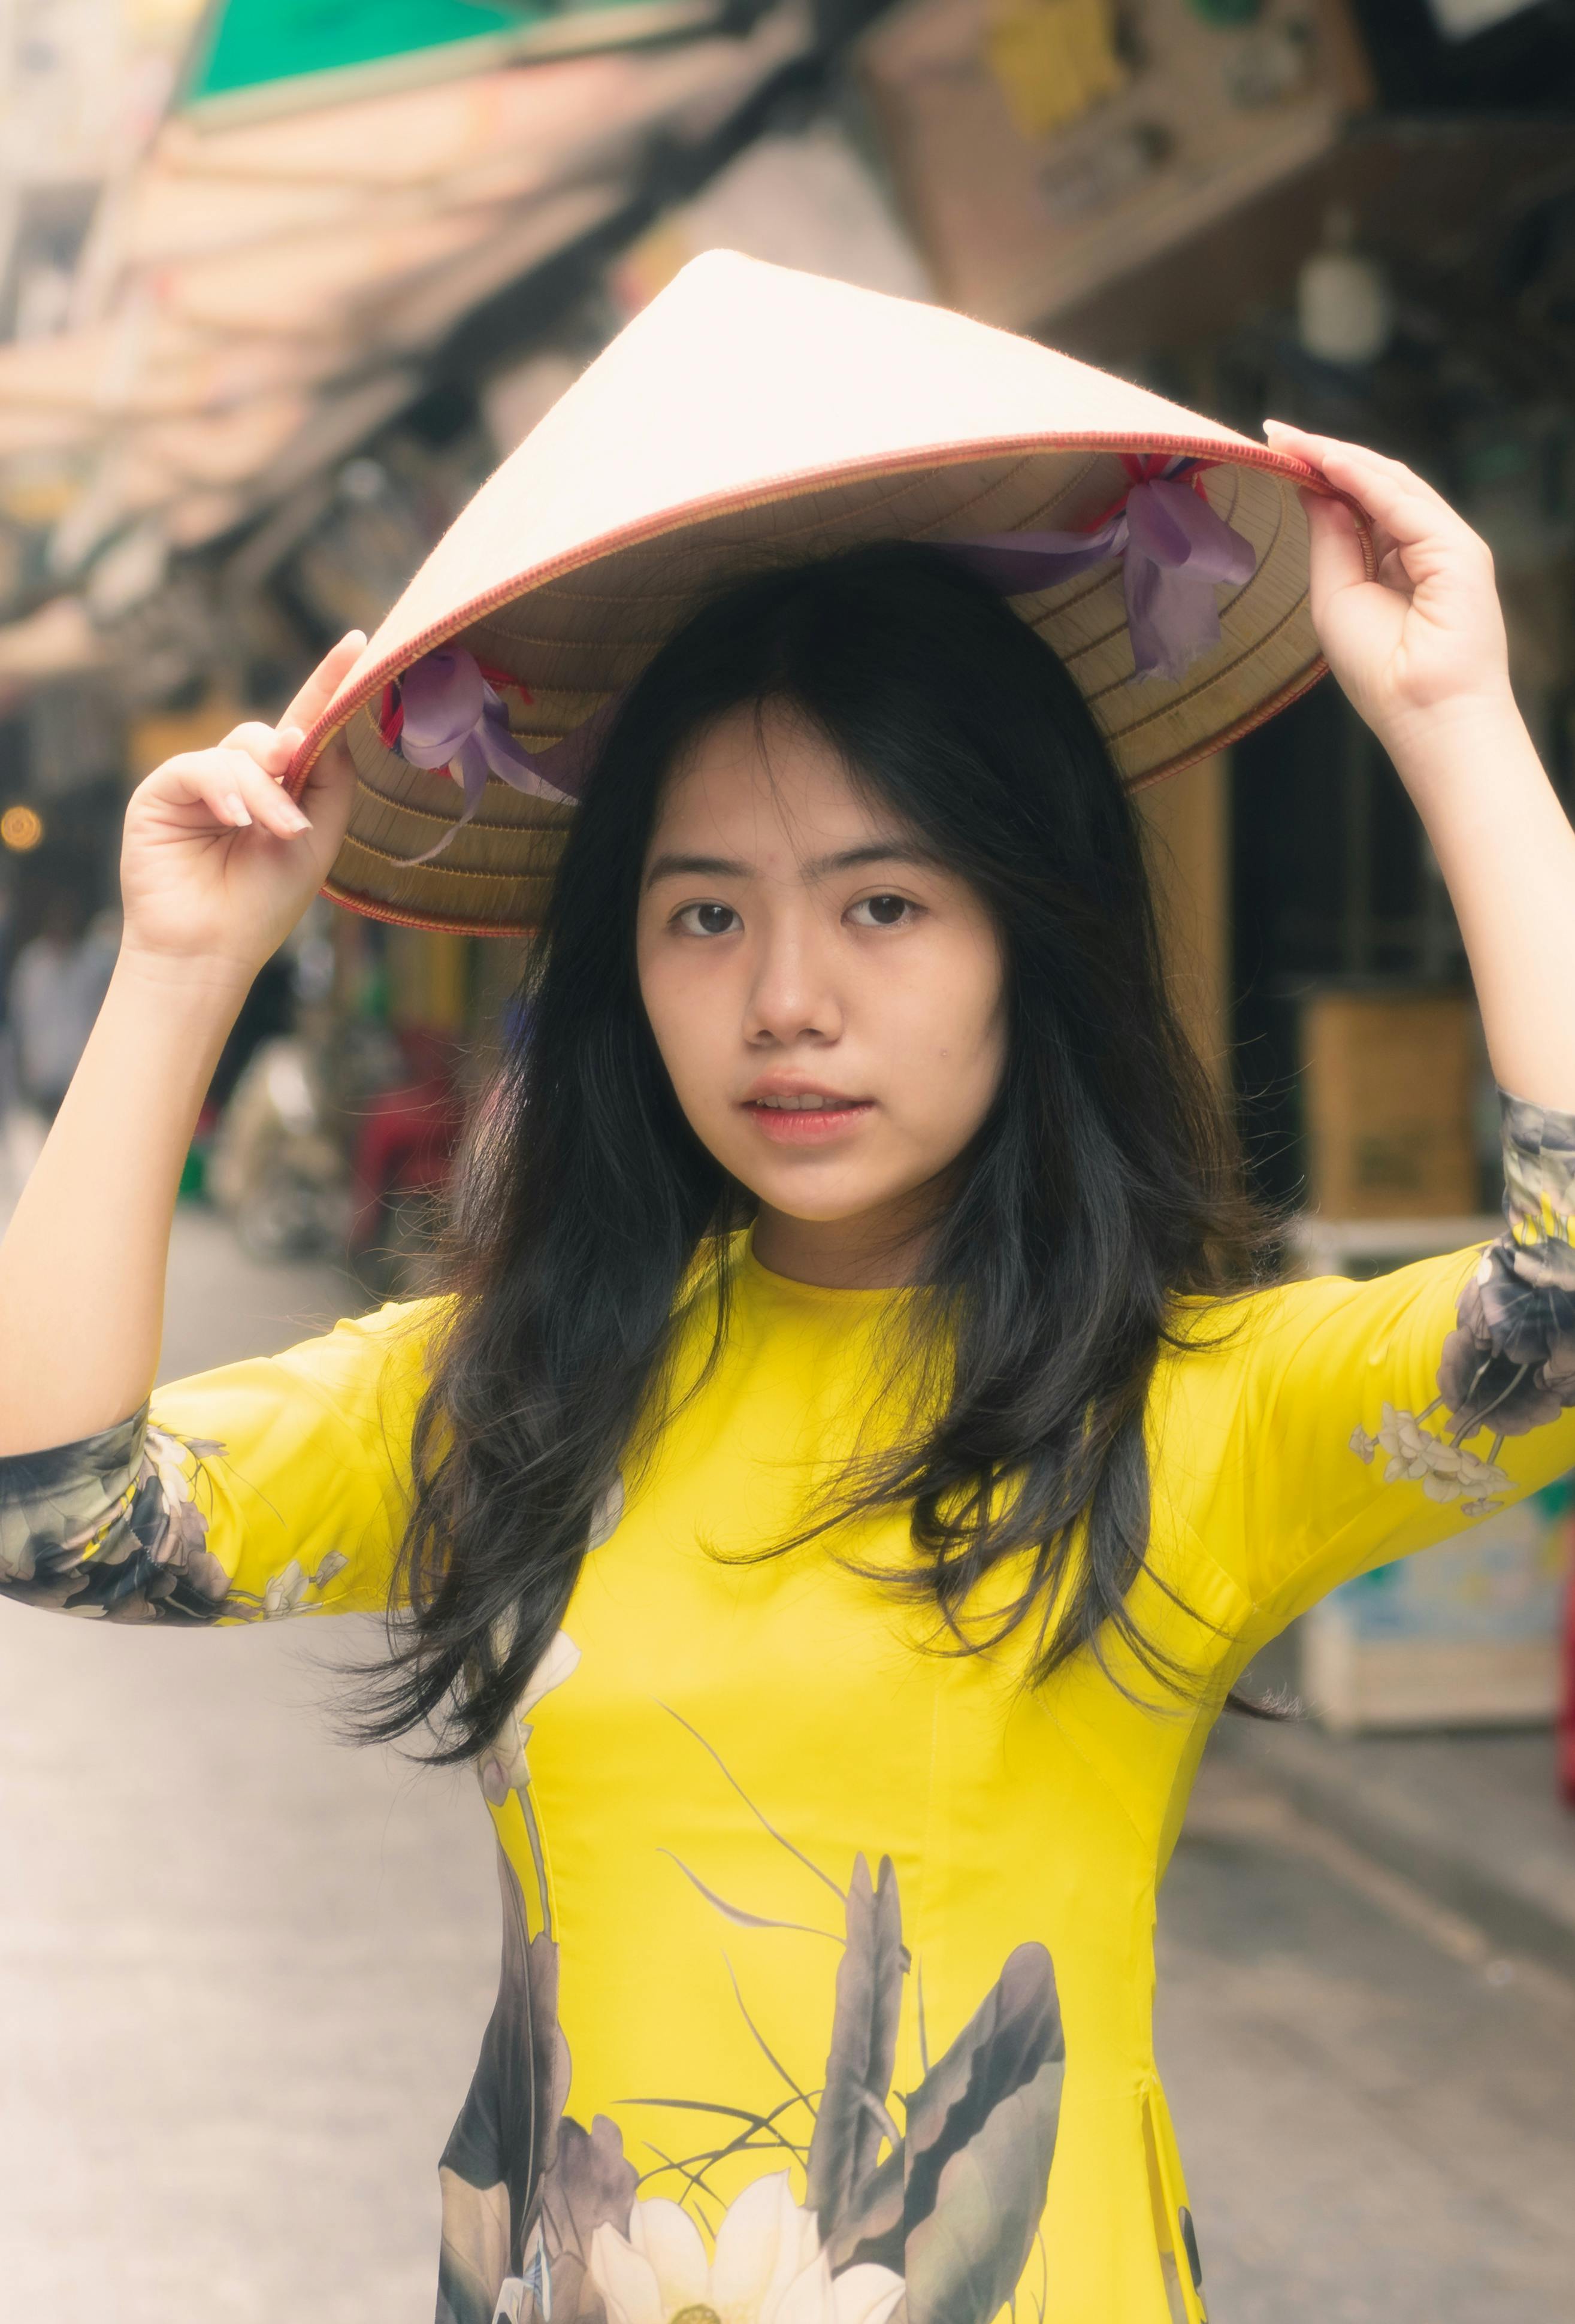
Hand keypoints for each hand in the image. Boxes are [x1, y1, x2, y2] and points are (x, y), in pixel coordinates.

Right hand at [119, 632, 364, 985]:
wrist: (212, 949)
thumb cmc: (264, 902)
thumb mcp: (316, 837)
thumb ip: (330, 780)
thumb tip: (325, 726)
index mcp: (280, 788)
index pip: (306, 725)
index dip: (329, 684)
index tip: (360, 642)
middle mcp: (240, 778)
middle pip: (270, 734)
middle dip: (292, 757)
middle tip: (301, 799)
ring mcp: (199, 782)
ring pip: (240, 752)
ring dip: (265, 793)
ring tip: (277, 833)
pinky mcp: (162, 791)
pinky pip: (199, 767)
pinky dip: (225, 791)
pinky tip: (235, 821)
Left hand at [1261, 420, 1512, 747]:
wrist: (1423, 714)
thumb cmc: (1380, 671)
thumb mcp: (1336, 595)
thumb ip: (1330, 539)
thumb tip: (1313, 487)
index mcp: (1398, 559)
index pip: (1359, 501)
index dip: (1319, 472)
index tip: (1278, 449)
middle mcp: (1424, 545)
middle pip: (1375, 483)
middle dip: (1325, 455)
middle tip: (1278, 433)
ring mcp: (1446, 544)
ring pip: (1392, 483)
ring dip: (1340, 457)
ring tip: (1295, 440)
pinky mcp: (1458, 550)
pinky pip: (1404, 503)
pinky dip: (1364, 479)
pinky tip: (1327, 463)